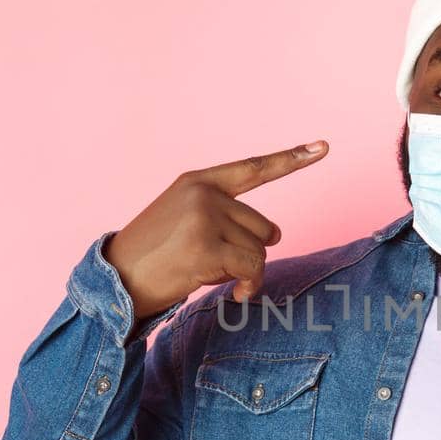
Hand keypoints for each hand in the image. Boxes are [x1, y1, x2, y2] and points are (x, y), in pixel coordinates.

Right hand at [105, 141, 328, 317]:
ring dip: (247, 272)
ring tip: (214, 275)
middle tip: (218, 263)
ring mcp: (204, 219)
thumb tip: (276, 233)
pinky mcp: (206, 247)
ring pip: (261, 250)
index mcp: (198, 181)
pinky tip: (232, 292)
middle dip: (250, 251)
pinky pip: (252, 269)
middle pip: (264, 226)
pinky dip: (249, 286)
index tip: (323, 147)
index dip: (291, 159)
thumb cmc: (154, 255)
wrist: (117, 279)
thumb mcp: (183, 218)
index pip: (253, 168)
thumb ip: (225, 214)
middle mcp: (203, 194)